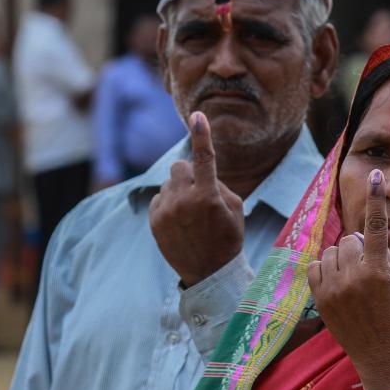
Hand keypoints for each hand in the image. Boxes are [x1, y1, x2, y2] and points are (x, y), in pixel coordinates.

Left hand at [149, 112, 243, 287]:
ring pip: (168, 183)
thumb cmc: (228, 237)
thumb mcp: (235, 208)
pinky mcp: (154, 220)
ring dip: (178, 191)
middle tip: (198, 192)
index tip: (197, 115)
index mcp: (209, 196)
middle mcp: (184, 201)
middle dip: (188, 174)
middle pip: (179, 166)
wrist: (209, 273)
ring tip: (190, 215)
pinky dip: (169, 204)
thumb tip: (198, 170)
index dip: (202, 134)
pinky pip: (160, 198)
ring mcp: (166, 211)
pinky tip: (179, 222)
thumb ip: (217, 184)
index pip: (204, 157)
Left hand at [308, 169, 389, 389]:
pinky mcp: (319, 298)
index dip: (376, 199)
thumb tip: (360, 236)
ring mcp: (334, 288)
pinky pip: (315, 266)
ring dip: (341, 260)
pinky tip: (337, 283)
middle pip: (349, 240)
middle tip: (367, 270)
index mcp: (379, 271)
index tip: (375, 174)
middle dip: (358, 249)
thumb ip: (381, 254)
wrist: (380, 352)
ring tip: (353, 281)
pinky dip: (324, 270)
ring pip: (332, 252)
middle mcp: (355, 277)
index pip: (377, 226)